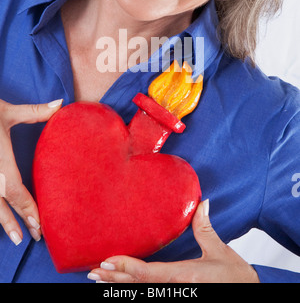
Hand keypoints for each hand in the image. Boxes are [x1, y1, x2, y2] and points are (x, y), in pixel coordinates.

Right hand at [0, 98, 62, 244]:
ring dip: (1, 221)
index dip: (26, 207)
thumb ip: (34, 112)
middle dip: (16, 221)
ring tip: (14, 237)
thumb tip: (60, 104)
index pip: (15, 190)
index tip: (38, 223)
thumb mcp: (7, 111)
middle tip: (31, 236)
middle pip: (0, 204)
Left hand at [88, 200, 259, 282]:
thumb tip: (202, 202)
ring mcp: (178, 295)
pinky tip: (121, 285)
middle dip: (114, 279)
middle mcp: (177, 289)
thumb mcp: (219, 250)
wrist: (250, 295)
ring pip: (142, 294)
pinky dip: (135, 290)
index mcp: (185, 276)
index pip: (147, 273)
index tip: (107, 261)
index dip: (125, 268)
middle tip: (93, 272)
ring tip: (99, 279)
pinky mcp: (180, 297)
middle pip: (139, 286)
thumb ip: (204, 227)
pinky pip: (153, 295)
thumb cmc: (236, 277)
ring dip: (120, 287)